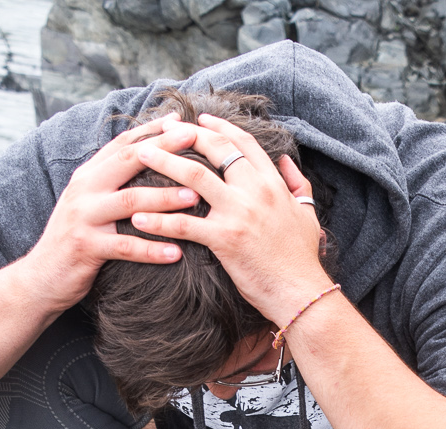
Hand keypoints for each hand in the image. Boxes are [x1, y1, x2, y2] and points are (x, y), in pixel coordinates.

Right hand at [18, 118, 197, 311]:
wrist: (41, 276)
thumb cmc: (76, 239)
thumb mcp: (90, 203)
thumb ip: (112, 183)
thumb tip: (146, 164)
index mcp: (88, 175)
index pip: (122, 144)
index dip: (152, 130)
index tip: (181, 120)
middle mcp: (84, 189)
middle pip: (128, 161)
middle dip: (164, 149)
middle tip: (195, 140)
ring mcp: (83, 216)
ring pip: (129, 201)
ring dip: (165, 198)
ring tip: (196, 196)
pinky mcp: (86, 247)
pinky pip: (125, 247)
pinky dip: (152, 250)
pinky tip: (177, 253)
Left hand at [127, 114, 329, 326]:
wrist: (301, 292)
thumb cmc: (302, 258)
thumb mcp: (307, 214)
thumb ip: (298, 185)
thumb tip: (287, 163)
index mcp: (272, 183)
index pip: (243, 143)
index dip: (219, 127)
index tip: (200, 119)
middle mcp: (255, 191)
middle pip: (215, 149)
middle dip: (185, 134)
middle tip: (162, 129)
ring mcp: (239, 213)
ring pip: (194, 177)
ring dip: (163, 161)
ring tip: (140, 154)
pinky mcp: (224, 239)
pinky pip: (184, 225)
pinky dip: (158, 221)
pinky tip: (138, 219)